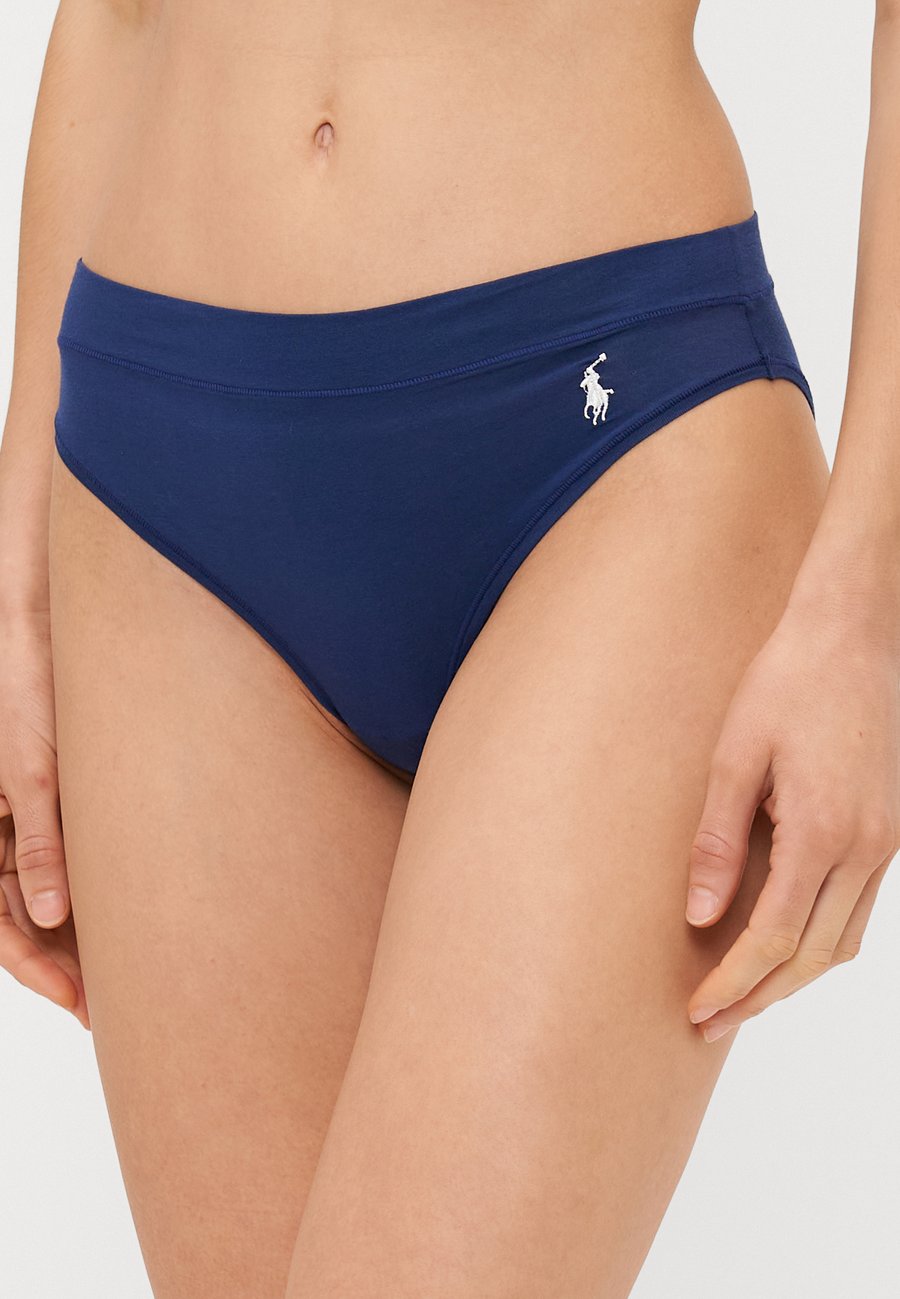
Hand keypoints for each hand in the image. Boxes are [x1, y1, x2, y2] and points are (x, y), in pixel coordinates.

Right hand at [0, 610, 88, 1029]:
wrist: (47, 630)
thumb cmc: (28, 687)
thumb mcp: (33, 769)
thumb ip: (38, 840)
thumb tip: (46, 917)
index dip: (30, 966)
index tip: (76, 1000)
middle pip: (17, 917)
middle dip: (54, 965)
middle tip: (101, 1008)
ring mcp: (26, 817)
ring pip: (40, 896)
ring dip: (73, 938)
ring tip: (117, 979)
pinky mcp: (55, 801)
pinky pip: (63, 861)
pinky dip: (86, 896)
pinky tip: (119, 921)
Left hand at [684, 588, 898, 1042]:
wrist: (853, 634)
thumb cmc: (787, 683)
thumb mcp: (734, 757)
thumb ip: (716, 842)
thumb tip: (697, 916)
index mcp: (822, 834)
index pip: (773, 940)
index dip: (733, 984)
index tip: (696, 1011)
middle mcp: (866, 849)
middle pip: (812, 957)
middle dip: (759, 997)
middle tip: (709, 1023)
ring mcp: (887, 843)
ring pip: (842, 942)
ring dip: (792, 978)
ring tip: (742, 995)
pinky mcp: (891, 830)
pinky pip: (860, 910)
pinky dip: (820, 941)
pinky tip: (785, 944)